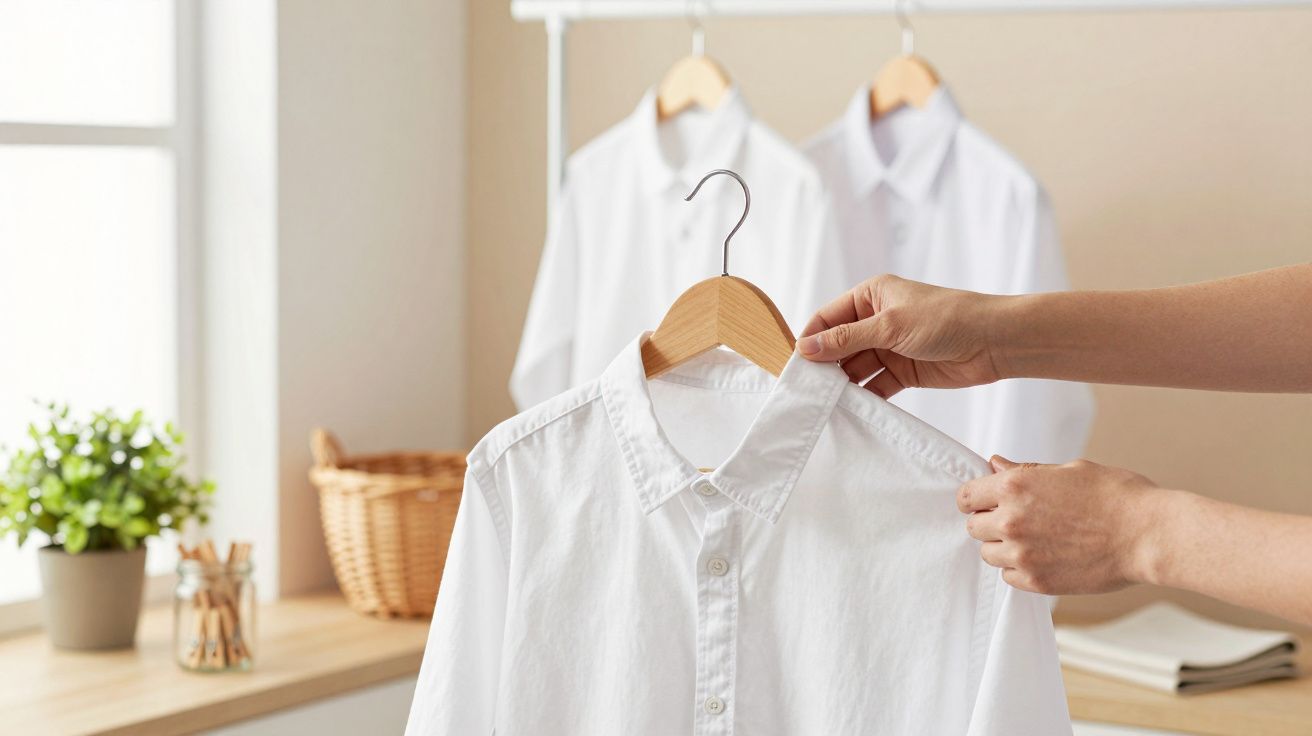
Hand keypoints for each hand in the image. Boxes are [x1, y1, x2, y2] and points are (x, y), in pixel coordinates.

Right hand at [798, 275, 1004, 397]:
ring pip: (855, 367)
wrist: (994, 342)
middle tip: (808, 389)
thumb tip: (806, 347)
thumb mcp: (890, 326)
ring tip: (827, 402)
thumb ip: (846, 339)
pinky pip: (875, 384)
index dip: (811, 339)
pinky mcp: (904, 371)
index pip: (828, 317)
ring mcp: (890, 347)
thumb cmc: (946, 319)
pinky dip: (864, 395)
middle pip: (838, 345)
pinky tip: (852, 407)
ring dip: (843, 383)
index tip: (796, 365)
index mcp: (871, 296)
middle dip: (824, 365)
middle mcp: (877, 320)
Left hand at [957, 457, 1168, 594]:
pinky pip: (1009, 577)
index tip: (986, 502)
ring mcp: (1022, 554)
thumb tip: (995, 465)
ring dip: (1003, 548)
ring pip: (988, 554)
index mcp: (1014, 486)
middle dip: (989, 522)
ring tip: (1035, 540)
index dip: (976, 498)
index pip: (966, 497)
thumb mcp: (1069, 470)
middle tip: (1017, 521)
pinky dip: (1020, 569)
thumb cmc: (1116, 495)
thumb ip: (1025, 471)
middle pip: (973, 527)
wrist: (1149, 534)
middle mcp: (1010, 521)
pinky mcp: (1037, 581)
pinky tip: (1044, 558)